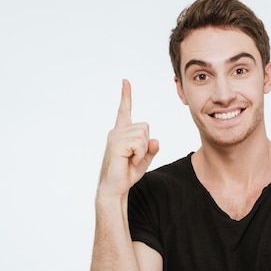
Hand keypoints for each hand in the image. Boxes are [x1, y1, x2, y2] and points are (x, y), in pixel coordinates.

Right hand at [98, 79, 158, 198]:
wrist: (114, 188)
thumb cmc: (127, 173)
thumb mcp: (144, 159)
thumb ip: (151, 148)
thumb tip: (155, 140)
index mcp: (122, 132)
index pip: (124, 110)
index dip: (126, 96)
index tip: (125, 81)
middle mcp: (116, 131)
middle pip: (145, 127)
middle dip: (146, 144)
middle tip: (134, 158)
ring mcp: (115, 136)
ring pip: (143, 135)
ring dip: (142, 151)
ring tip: (131, 160)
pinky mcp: (116, 143)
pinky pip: (139, 144)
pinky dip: (140, 155)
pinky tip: (130, 161)